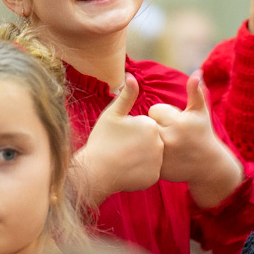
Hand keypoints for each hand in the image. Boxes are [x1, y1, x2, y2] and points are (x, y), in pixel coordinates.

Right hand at [74, 74, 163, 202]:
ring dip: (141, 158)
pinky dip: (141, 172)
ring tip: (124, 160)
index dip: (132, 131)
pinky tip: (127, 171)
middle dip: (138, 144)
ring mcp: (158, 162)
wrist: (94, 171)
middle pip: (151, 141)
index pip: (146, 126)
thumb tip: (132, 76)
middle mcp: (159, 142)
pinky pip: (150, 172)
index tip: (120, 137)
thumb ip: (126, 95)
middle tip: (121, 149)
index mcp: (150, 125)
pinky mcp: (154, 177)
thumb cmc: (101, 140)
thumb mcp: (112, 114)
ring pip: (151, 156)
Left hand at [149, 72, 242, 207]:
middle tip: (170, 134)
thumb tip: (197, 72)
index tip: (174, 122)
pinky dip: (148, 154)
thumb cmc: (203, 134)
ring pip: (143, 138)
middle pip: (147, 123)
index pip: (154, 110)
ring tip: (166, 144)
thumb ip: (196, 91)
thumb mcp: (201, 112)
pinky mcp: (157, 167)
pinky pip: (143, 153)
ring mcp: (163, 155)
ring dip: (150, 139)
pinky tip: (163, 155)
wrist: (208, 166)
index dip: (164, 115)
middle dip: (156, 126)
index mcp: (178, 122)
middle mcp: (169, 138)